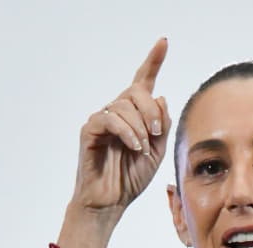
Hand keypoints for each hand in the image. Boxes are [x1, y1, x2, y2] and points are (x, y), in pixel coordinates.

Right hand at [71, 38, 171, 222]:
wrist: (111, 201)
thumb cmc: (131, 177)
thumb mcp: (157, 151)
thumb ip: (162, 124)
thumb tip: (161, 96)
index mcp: (135, 115)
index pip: (143, 82)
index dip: (153, 61)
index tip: (163, 42)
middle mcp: (118, 112)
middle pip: (137, 91)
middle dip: (152, 110)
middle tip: (157, 133)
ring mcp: (102, 120)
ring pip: (124, 106)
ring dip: (140, 127)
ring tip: (142, 148)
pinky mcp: (89, 130)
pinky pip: (110, 119)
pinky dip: (126, 132)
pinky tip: (133, 146)